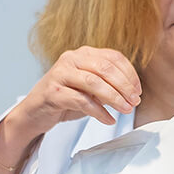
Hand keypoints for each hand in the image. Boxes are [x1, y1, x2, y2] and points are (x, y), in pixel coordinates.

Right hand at [3, 46, 141, 147]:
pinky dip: (99, 112)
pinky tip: (108, 119)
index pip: (113, 57)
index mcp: (83, 54)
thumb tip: (132, 92)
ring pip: (94, 83)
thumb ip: (107, 85)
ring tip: (125, 110)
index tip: (138, 91)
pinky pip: (81, 101)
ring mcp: (60, 74)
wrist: (35, 112)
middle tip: (134, 102)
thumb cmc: (65, 99)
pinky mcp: (53, 92)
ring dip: (114, 98)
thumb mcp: (89, 88)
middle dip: (124, 86)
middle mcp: (70, 59)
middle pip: (105, 68)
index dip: (129, 74)